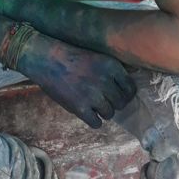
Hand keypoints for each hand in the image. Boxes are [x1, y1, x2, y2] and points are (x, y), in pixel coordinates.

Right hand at [19, 32, 135, 128]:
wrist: (47, 59)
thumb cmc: (71, 55)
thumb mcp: (97, 56)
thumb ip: (112, 70)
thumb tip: (126, 84)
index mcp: (112, 66)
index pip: (130, 89)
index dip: (124, 93)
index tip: (116, 93)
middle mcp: (106, 81)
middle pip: (121, 103)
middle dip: (112, 102)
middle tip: (102, 98)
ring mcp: (94, 96)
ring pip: (109, 114)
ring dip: (102, 111)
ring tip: (91, 103)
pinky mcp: (80, 108)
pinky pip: (96, 123)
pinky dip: (92, 119)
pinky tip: (86, 112)